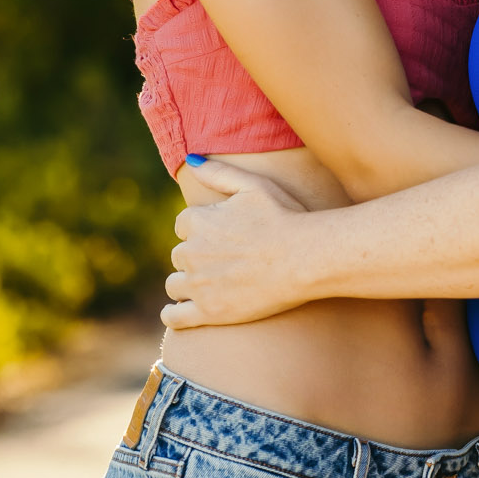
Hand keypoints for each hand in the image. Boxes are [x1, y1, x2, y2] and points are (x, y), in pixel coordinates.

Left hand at [162, 156, 314, 329]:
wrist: (305, 259)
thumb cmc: (285, 218)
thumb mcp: (255, 186)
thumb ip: (220, 173)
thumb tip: (191, 160)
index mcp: (198, 221)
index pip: (183, 226)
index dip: (200, 229)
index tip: (220, 236)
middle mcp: (191, 253)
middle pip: (179, 256)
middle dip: (195, 257)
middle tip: (222, 261)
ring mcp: (198, 285)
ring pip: (175, 285)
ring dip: (186, 284)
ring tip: (208, 285)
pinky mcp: (208, 312)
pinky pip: (174, 317)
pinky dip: (173, 315)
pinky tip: (182, 312)